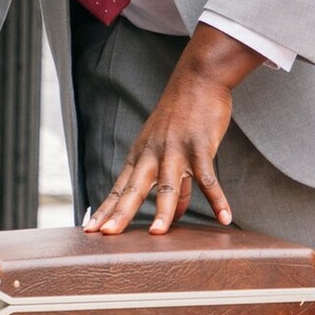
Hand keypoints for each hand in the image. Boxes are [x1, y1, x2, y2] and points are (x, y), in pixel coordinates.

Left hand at [88, 32, 262, 233]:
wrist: (197, 80)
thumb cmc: (180, 116)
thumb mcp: (166, 148)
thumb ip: (170, 182)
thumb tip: (175, 214)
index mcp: (140, 156)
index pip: (119, 188)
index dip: (106, 209)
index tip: (90, 229)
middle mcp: (153, 155)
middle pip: (134, 189)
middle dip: (121, 213)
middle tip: (108, 234)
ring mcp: (176, 151)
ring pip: (168, 186)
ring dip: (165, 212)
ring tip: (159, 235)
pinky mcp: (200, 147)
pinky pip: (209, 178)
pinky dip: (218, 199)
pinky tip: (224, 218)